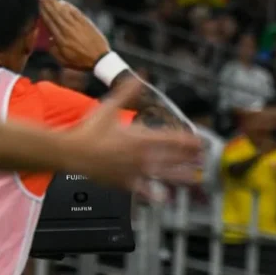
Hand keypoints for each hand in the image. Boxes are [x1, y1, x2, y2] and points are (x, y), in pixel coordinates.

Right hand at [39, 0, 109, 69]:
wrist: (100, 59)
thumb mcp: (64, 61)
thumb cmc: (81, 62)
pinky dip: (69, 6)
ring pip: (64, 11)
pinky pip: (75, 12)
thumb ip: (54, 50)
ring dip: (55, 2)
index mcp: (61, 39)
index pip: (49, 22)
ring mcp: (77, 26)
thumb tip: (49, 39)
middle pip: (55, 14)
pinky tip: (63, 2)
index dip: (43, 12)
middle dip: (47, 4)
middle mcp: (67, 30)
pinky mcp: (86, 23)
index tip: (38, 4)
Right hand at [66, 79, 202, 197]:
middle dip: (190, 158)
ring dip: (181, 176)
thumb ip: (127, 92)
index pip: (171, 139)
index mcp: (140, 137)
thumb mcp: (109, 106)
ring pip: (163, 175)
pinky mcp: (125, 183)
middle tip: (203, 158)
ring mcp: (135, 170)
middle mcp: (141, 155)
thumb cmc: (89, 130)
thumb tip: (139, 76)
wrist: (72, 152)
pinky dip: (154, 194)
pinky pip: (143, 190)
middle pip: (172, 157)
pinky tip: (164, 198)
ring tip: (195, 179)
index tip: (200, 142)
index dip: (188, 141)